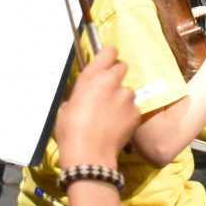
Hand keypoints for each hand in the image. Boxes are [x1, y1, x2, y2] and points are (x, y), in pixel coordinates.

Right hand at [52, 46, 141, 164]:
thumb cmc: (70, 130)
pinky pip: (132, 108)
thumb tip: (88, 93)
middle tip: (108, 90)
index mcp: (92, 76)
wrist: (88, 155)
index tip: (106, 62)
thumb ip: (83, 92)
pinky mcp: (137, 112)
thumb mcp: (69, 104)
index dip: (108, 56)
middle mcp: (112, 81)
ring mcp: (127, 96)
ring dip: (121, 98)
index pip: (109, 51)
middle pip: (122, 66)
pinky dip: (127, 115)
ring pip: (127, 91)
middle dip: (116, 75)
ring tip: (110, 116)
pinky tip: (116, 127)